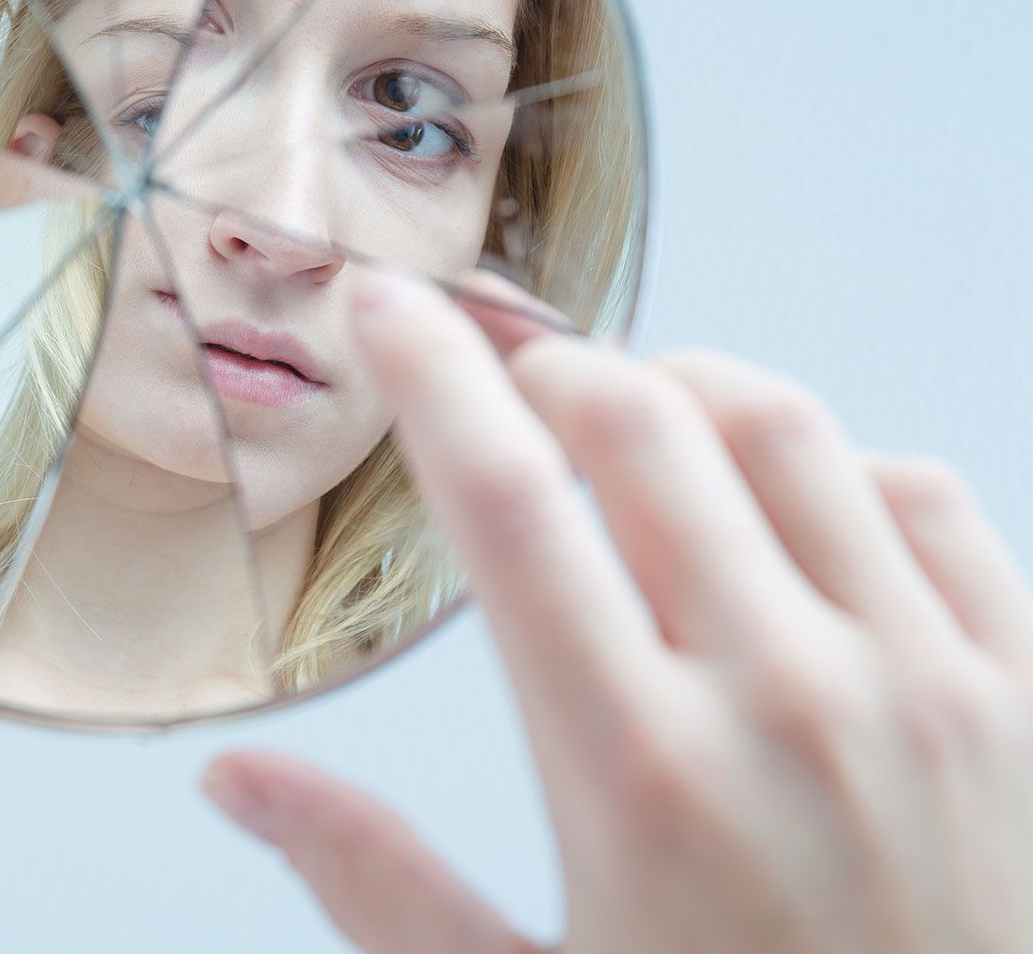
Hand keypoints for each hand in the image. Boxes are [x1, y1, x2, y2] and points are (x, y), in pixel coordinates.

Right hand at [203, 269, 1032, 952]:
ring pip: (789, 429)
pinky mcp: (1026, 696)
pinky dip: (841, 459)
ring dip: (686, 389)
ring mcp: (924, 685)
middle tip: (501, 371)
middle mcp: (785, 699)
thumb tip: (236, 780)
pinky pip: (931, 496)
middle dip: (547, 363)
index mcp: (635, 771)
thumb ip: (372, 880)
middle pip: (641, 422)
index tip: (385, 309)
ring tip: (632, 415)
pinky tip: (787, 500)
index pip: (500, 501)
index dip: (427, 373)